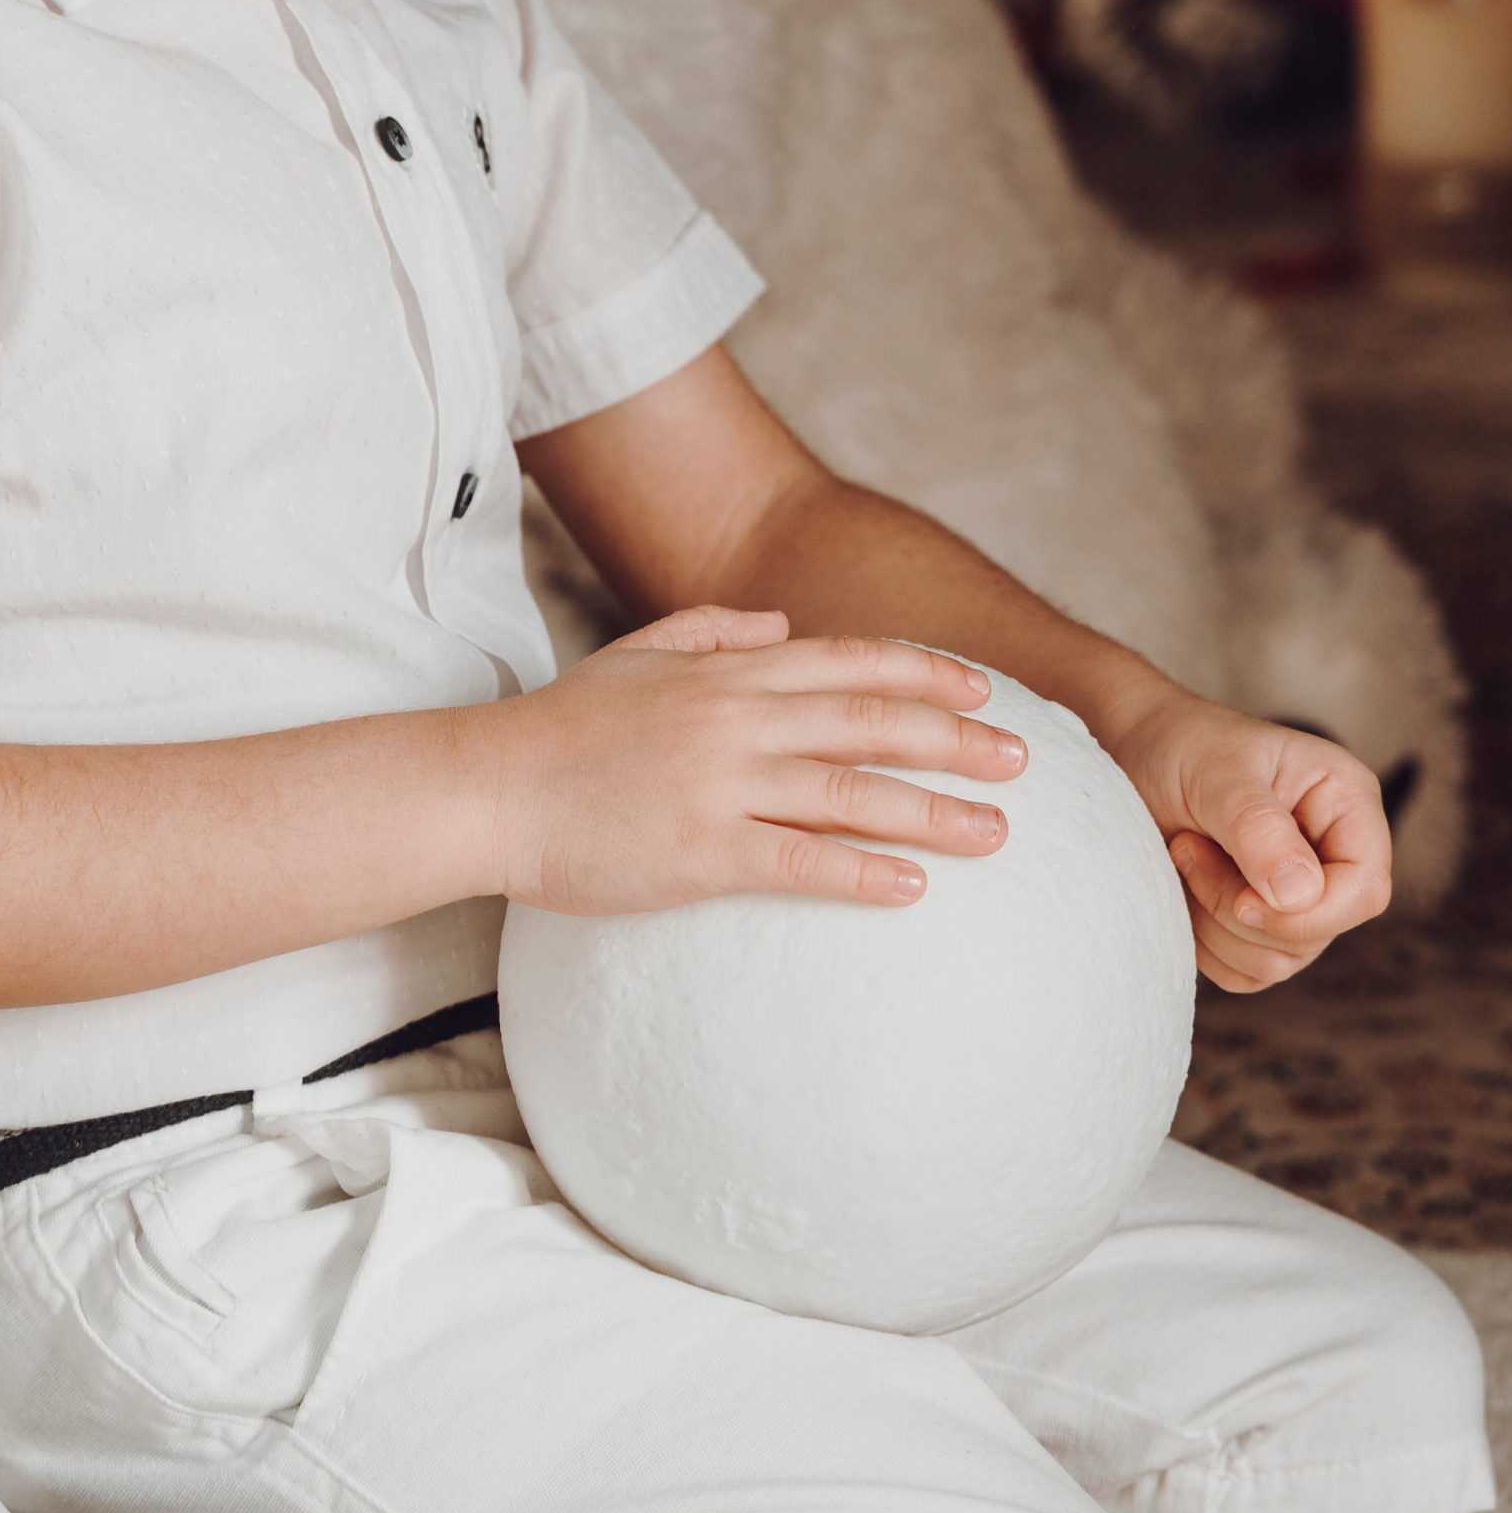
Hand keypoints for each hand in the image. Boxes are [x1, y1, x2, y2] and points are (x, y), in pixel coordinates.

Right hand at [485, 611, 1023, 917]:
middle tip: (1023, 761)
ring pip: (852, 792)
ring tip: (995, 832)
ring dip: (934, 811)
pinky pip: (798, 862)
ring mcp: (720, 784)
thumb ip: (713, 630)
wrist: (488, 787)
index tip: (986, 689)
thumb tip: (785, 626)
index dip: (926, 673)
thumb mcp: (637, 655)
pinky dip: (862, 872)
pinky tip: (912, 885)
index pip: (850, 663)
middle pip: (872, 721)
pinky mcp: (699, 850)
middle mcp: (737, 718)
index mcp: (729, 671)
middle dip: (957, 738)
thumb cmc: (560, 728)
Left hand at [1103, 687, 1390, 995]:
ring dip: (1215, 923)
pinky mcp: (1259, 925)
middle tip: (1188, 848)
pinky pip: (1244, 973)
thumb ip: (1259, 829)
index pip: (1365, 889)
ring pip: (1278, 962)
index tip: (1245, 896)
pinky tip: (1183, 889)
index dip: (1312, 913)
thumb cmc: (1183, 745)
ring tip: (1184, 855)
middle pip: (1317, 933)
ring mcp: (1298, 896)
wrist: (1136, 754)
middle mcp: (1331, 854)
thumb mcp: (1219, 773)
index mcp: (1346, 803)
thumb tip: (1300, 895)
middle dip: (1239, 908)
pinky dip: (1204, 944)